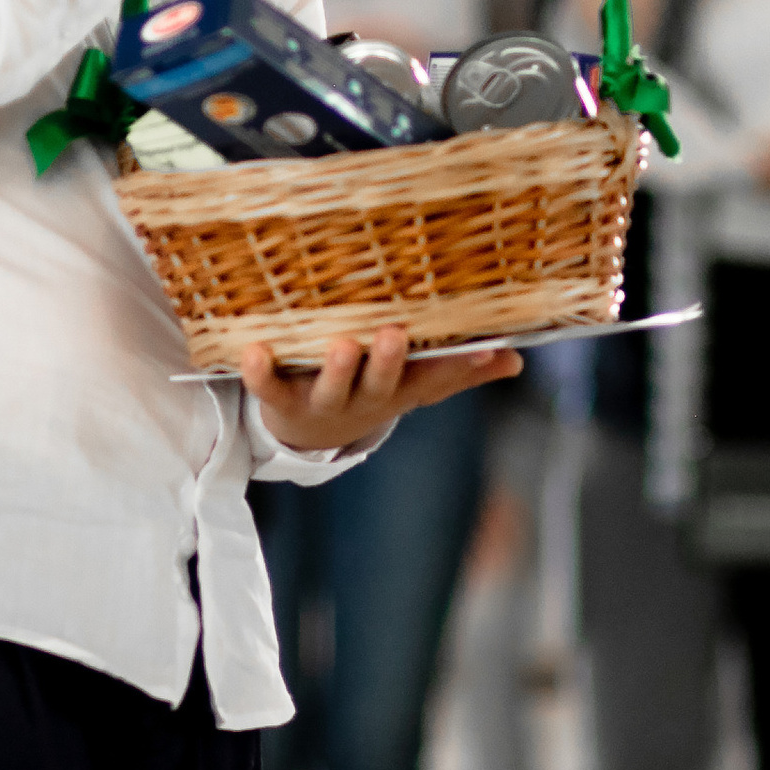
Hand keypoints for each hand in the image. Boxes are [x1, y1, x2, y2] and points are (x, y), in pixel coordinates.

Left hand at [237, 325, 520, 452]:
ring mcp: (322, 401)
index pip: (433, 379)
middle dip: (388, 362)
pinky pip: (269, 388)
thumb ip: (458, 370)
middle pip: (380, 383)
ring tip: (342, 345)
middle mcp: (362, 398)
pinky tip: (253, 350)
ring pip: (331, 387)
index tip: (488, 348)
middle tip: (395, 335)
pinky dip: (259, 372)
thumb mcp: (415, 385)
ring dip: (336, 369)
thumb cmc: (370, 390)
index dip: (459, 367)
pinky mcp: (281, 400)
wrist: (310, 434)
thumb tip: (515, 356)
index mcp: (398, 391)